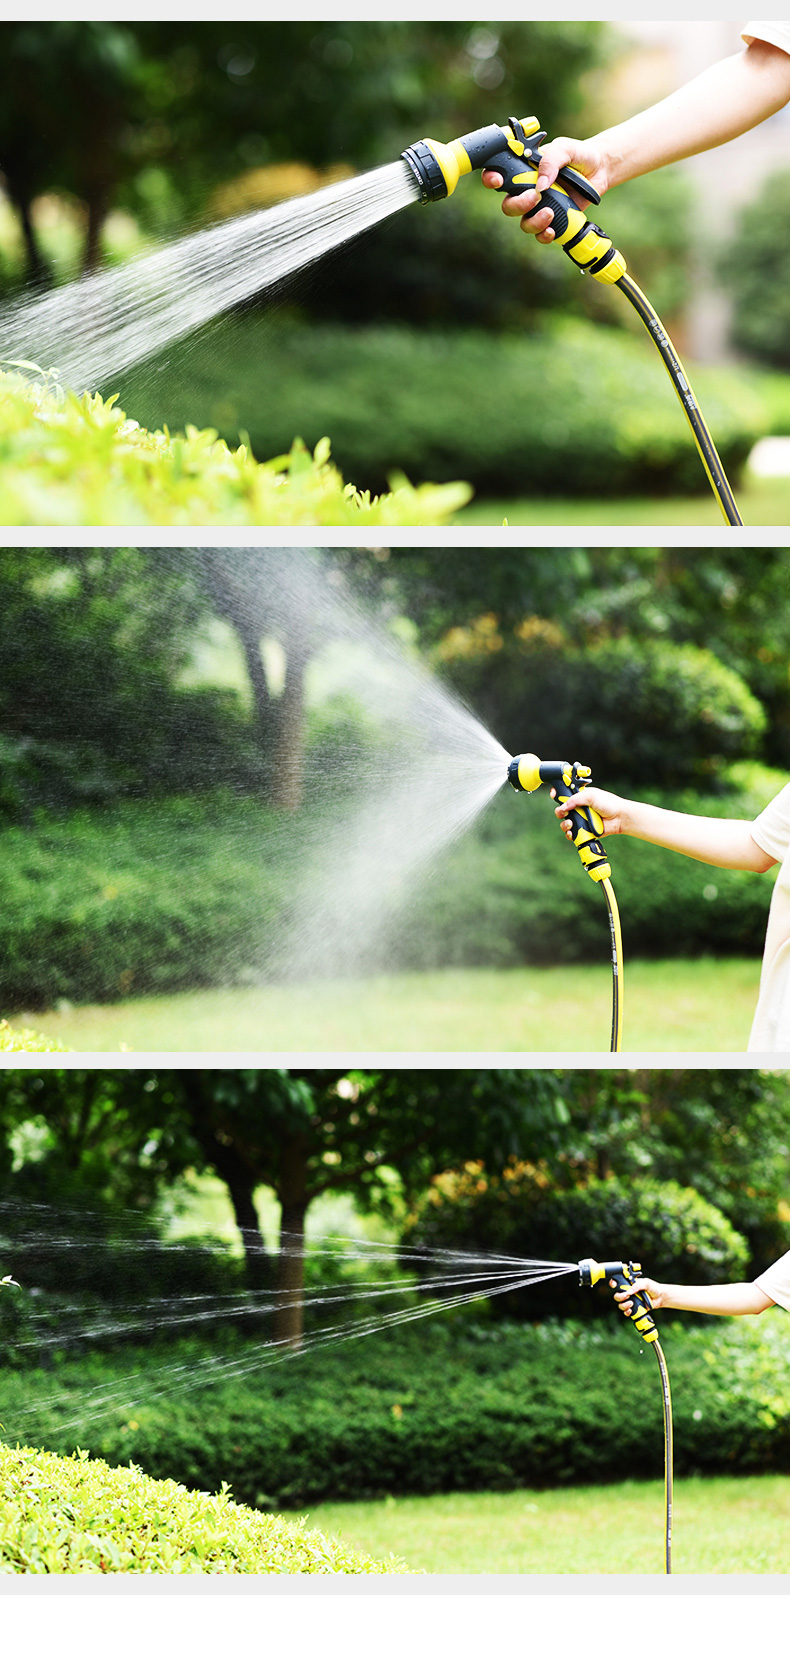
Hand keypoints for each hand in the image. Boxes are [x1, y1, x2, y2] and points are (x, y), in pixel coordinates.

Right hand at [481, 136, 608, 242]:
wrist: (600, 170)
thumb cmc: (579, 155)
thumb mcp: (565, 148)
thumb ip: (551, 160)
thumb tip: (541, 185)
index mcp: (524, 168)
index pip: (498, 173)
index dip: (490, 179)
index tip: (498, 181)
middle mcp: (527, 189)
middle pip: (508, 205)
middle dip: (518, 205)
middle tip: (535, 197)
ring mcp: (539, 207)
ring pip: (524, 222)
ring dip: (533, 222)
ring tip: (550, 213)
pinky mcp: (552, 219)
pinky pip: (540, 234)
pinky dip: (544, 235)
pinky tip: (552, 230)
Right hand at [550, 785, 629, 838]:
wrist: (620, 818)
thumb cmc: (609, 804)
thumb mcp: (591, 796)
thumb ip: (576, 799)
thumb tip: (563, 806)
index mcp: (580, 797)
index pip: (564, 795)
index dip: (557, 794)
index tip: (554, 795)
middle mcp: (579, 808)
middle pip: (562, 811)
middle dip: (559, 812)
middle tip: (563, 813)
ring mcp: (581, 820)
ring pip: (565, 823)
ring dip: (564, 824)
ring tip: (571, 824)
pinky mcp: (584, 830)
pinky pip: (572, 834)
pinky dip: (570, 834)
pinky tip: (572, 832)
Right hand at [611, 1276, 666, 1313]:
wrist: (661, 1298)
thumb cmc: (654, 1288)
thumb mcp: (646, 1283)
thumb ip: (638, 1285)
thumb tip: (629, 1291)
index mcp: (629, 1284)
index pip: (617, 1282)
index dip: (613, 1283)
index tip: (614, 1285)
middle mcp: (628, 1293)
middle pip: (617, 1295)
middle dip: (620, 1296)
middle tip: (627, 1296)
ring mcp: (631, 1301)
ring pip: (620, 1305)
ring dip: (624, 1305)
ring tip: (632, 1304)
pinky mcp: (634, 1308)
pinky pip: (626, 1312)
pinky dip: (627, 1312)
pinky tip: (631, 1310)